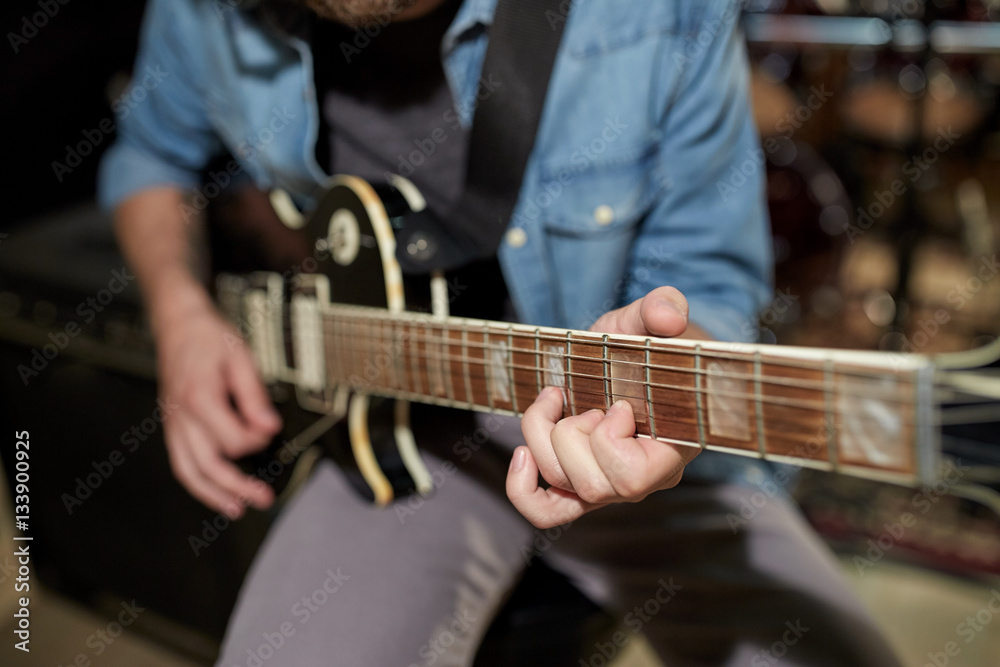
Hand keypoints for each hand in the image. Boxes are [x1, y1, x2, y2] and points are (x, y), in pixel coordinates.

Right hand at [156, 304, 281, 517]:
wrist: (179, 325)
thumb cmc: (210, 338)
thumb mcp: (242, 358)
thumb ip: (255, 397)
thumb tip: (270, 428)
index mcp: (200, 397)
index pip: (233, 439)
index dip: (257, 441)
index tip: (270, 431)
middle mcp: (182, 415)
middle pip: (208, 465)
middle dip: (237, 486)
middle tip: (263, 498)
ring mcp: (173, 423)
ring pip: (189, 471)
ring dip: (213, 495)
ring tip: (237, 508)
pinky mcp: (172, 426)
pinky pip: (180, 462)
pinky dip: (197, 483)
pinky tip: (215, 491)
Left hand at [506, 287, 702, 527]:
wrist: (633, 354)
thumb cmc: (650, 341)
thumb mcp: (651, 317)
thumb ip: (661, 308)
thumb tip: (669, 316)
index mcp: (673, 447)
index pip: (631, 478)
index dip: (610, 440)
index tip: (619, 403)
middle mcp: (645, 478)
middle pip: (590, 485)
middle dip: (573, 433)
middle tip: (590, 402)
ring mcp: (611, 484)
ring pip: (561, 485)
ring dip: (544, 436)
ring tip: (558, 398)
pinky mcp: (580, 483)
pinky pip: (546, 510)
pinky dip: (523, 490)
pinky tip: (522, 454)